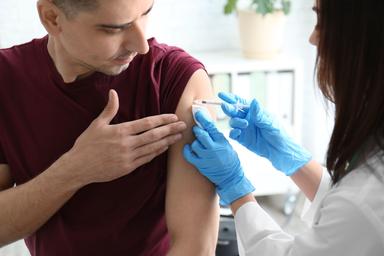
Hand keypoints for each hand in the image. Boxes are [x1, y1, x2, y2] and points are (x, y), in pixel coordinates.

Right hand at [64, 90, 186, 184]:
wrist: (77, 167)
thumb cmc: (86, 144)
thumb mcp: (97, 124)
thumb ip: (109, 109)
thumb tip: (113, 92)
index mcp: (120, 131)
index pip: (147, 123)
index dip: (162, 120)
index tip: (173, 117)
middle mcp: (127, 144)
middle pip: (154, 135)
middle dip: (171, 130)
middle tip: (184, 125)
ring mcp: (128, 157)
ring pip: (153, 148)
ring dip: (167, 141)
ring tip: (178, 136)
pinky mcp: (128, 168)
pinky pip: (147, 159)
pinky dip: (157, 152)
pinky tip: (164, 148)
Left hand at [183, 110, 253, 205]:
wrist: (231, 177)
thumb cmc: (230, 160)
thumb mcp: (227, 145)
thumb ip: (217, 137)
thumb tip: (207, 126)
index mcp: (221, 142)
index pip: (210, 127)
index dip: (203, 118)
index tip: (198, 111)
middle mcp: (213, 149)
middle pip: (201, 134)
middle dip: (197, 129)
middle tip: (196, 128)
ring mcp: (206, 157)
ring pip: (195, 144)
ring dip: (195, 142)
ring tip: (199, 143)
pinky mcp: (201, 165)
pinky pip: (189, 155)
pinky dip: (187, 150)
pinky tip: (188, 147)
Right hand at [219, 92, 310, 175]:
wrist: (280, 151)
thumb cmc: (278, 133)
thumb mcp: (270, 122)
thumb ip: (259, 113)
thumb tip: (253, 101)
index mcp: (254, 111)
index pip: (240, 102)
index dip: (231, 98)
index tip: (221, 95)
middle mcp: (247, 118)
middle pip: (234, 111)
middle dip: (229, 108)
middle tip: (224, 106)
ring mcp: (244, 129)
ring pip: (233, 122)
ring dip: (236, 121)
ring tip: (245, 124)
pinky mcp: (242, 139)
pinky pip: (233, 134)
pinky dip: (233, 132)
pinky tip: (238, 132)